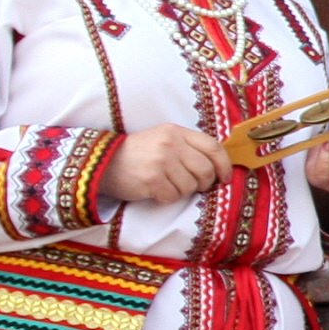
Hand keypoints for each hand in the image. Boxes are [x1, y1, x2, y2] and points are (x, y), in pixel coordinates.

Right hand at [107, 124, 227, 204]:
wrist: (103, 162)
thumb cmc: (139, 154)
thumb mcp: (164, 140)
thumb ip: (189, 148)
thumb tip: (219, 168)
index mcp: (176, 132)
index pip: (213, 147)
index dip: (224, 165)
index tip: (225, 178)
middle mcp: (170, 144)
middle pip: (205, 170)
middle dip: (204, 183)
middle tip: (193, 186)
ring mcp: (161, 161)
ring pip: (191, 186)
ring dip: (182, 191)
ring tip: (168, 185)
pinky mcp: (151, 179)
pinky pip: (173, 196)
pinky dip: (167, 198)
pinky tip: (156, 191)